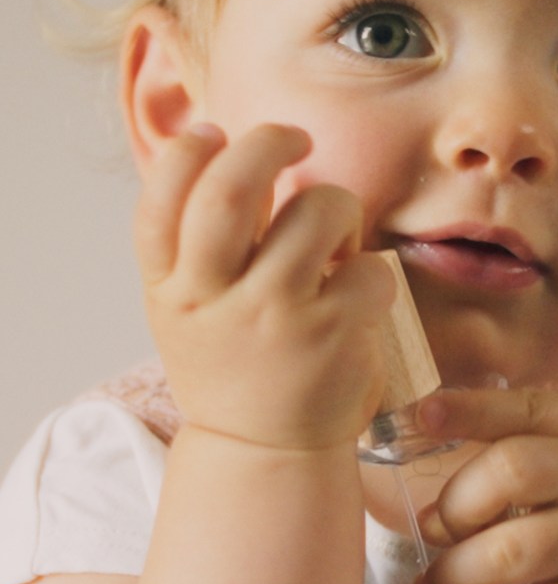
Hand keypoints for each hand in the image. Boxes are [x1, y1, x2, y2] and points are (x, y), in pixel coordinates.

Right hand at [134, 122, 393, 450]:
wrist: (265, 452)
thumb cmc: (237, 363)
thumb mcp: (194, 307)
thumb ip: (206, 242)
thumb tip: (232, 151)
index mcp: (170, 289)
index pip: (159, 202)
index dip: (187, 153)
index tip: (216, 131)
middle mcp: (211, 300)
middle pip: (229, 191)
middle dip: (267, 143)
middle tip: (295, 139)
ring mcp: (271, 317)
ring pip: (316, 211)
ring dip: (338, 207)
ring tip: (336, 242)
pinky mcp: (330, 335)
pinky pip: (369, 266)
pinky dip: (372, 268)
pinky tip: (359, 295)